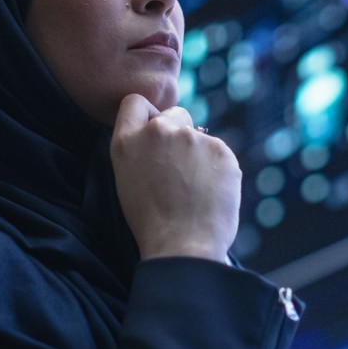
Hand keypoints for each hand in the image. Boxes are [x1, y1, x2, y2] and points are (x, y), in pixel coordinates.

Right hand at [108, 93, 240, 261]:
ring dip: (199, 155)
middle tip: (179, 168)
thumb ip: (140, 149)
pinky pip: (219, 154)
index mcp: (127, 141)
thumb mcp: (127, 180)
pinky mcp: (220, 149)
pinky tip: (210, 193)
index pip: (135, 102)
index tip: (154, 132)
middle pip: (175, 114)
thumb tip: (162, 133)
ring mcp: (192, 138)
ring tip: (194, 191)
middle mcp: (159, 131)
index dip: (148, 115)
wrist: (183, 245)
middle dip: (179, 133)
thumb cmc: (152, 222)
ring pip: (200, 137)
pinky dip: (217, 169)